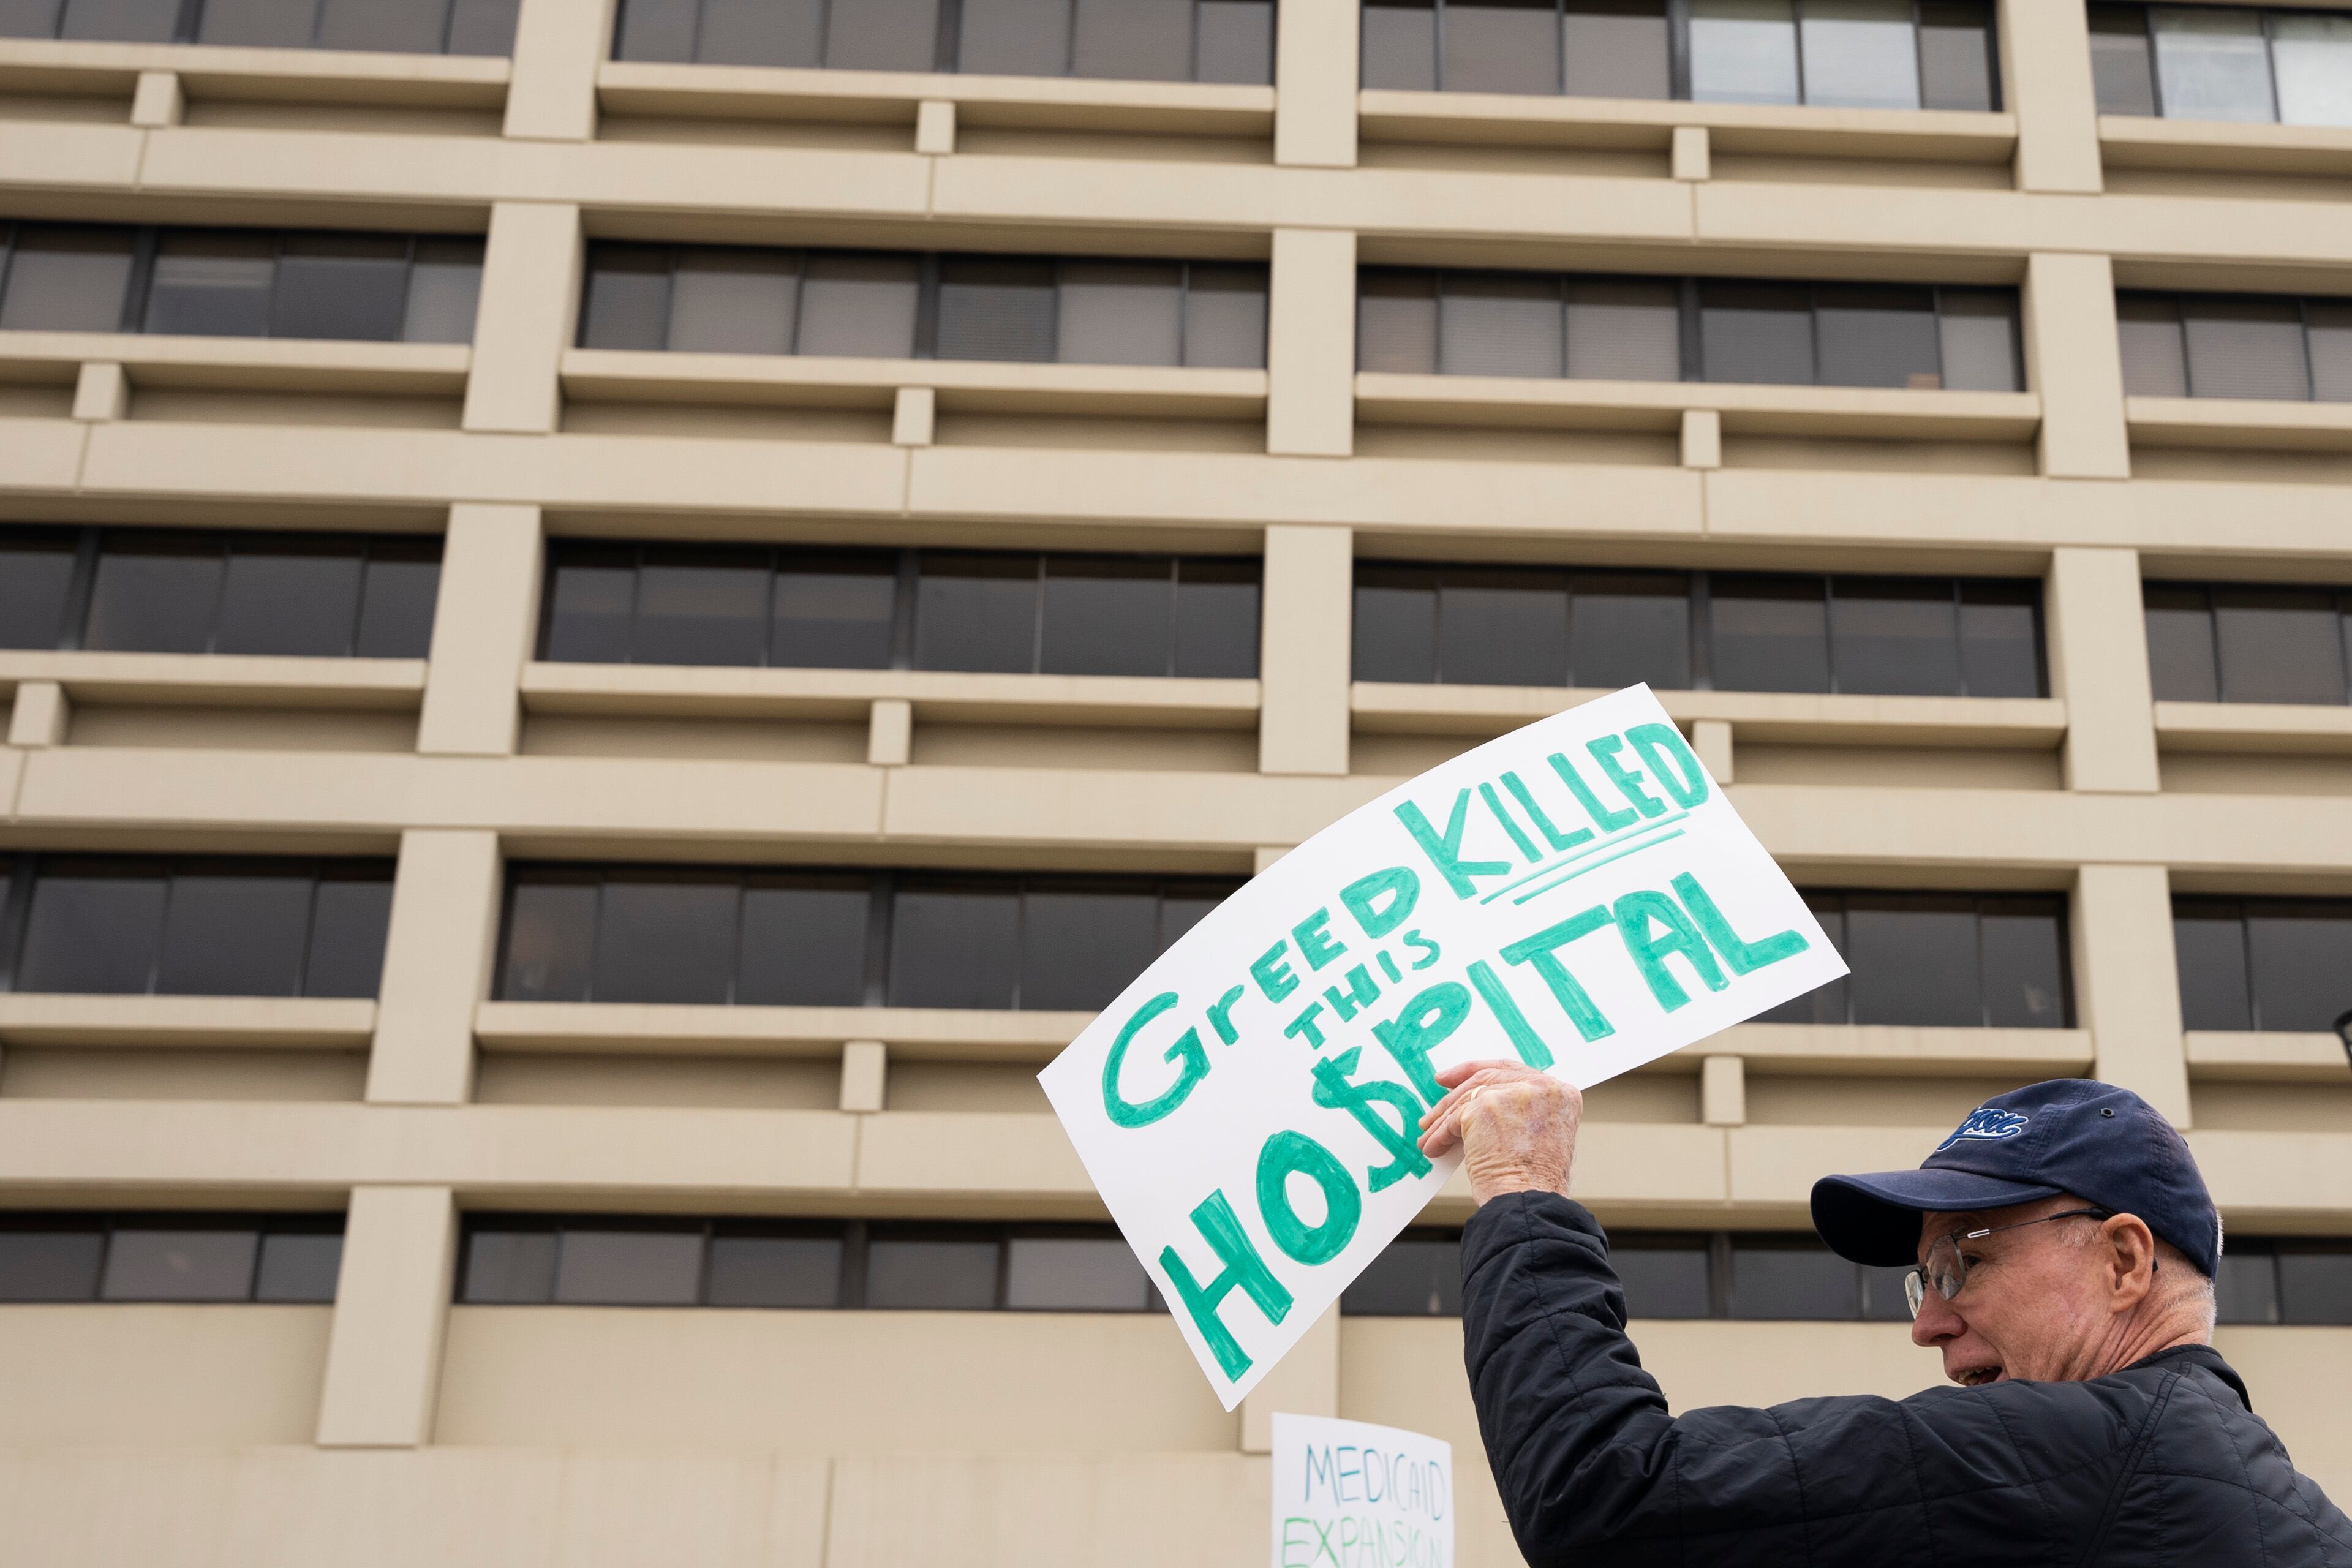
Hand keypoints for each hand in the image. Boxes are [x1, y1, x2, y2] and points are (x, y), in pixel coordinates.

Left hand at [1417, 1060, 1583, 1206]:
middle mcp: (1540, 1087)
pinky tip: (1433, 1147)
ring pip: (1468, 1096)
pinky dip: (1440, 1134)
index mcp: (1560, 1093)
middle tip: (1440, 1087)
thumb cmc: (1537, 1184)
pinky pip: (1455, 1118)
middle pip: (1489, 1076)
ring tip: (1429, 1133)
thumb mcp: (1543, 1137)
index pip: (1516, 1072)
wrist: (1529, 1202)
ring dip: (1444, 1116)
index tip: (1462, 1076)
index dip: (1486, 1071)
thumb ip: (1524, 1113)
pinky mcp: (1484, 1106)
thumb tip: (1486, 1106)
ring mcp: (1512, 1094)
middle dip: (1459, 1082)